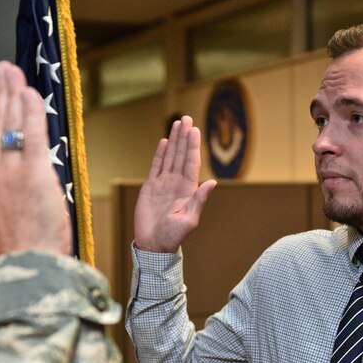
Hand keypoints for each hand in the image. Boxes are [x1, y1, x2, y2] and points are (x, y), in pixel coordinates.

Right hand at [0, 61, 69, 256]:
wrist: (28, 269)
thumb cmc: (21, 254)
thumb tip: (6, 191)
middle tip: (2, 71)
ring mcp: (11, 172)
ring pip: (10, 124)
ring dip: (13, 94)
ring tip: (14, 73)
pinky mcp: (33, 174)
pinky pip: (32, 134)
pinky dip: (31, 111)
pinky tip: (31, 93)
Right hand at [134, 115, 216, 252]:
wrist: (153, 245)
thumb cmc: (173, 236)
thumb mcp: (189, 220)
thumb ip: (199, 200)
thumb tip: (212, 182)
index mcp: (188, 190)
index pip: (191, 162)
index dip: (193, 146)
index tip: (194, 130)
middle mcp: (177, 183)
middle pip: (181, 155)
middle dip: (184, 137)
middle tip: (186, 118)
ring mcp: (164, 184)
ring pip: (170, 156)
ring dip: (174, 140)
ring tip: (177, 123)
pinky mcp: (150, 187)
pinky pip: (156, 166)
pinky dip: (160, 154)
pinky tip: (165, 141)